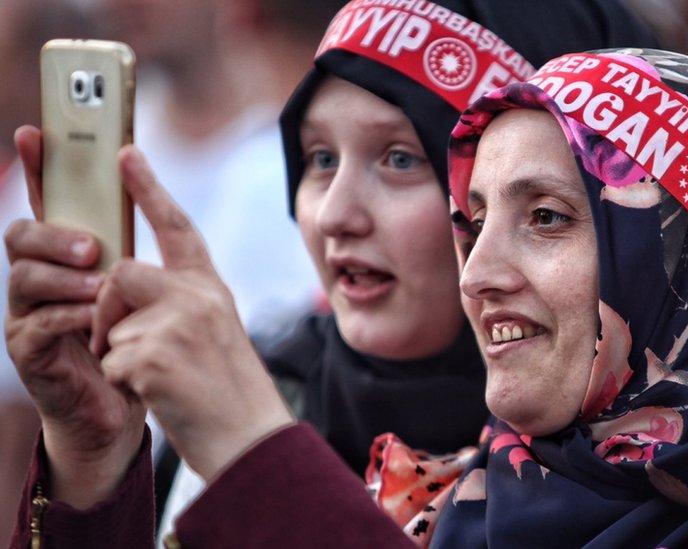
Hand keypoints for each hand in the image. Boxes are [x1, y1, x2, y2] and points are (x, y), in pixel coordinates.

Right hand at [4, 126, 144, 508]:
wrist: (124, 403)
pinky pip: (37, 323)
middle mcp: (38, 277)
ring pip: (23, 277)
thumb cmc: (133, 337)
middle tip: (93, 246)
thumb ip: (131, 242)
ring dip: (63, 278)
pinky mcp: (28, 351)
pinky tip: (93, 320)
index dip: (37, 167)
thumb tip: (141, 182)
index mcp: (66, 254)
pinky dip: (67, 317)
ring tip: (98, 286)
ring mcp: (26, 313)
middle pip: (22, 235)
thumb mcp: (140, 283)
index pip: (45, 202)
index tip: (36, 132)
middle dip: (54, 233)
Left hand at [90, 146, 293, 480]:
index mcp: (211, 287)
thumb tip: (126, 287)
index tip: (125, 152)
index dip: (149, 187)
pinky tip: (162, 395)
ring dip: (118, 351)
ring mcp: (177, 324)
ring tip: (158, 378)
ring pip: (111, 321)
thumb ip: (179, 302)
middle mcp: (198, 296)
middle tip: (126, 345)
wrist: (251, 438)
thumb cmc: (230, 391)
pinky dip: (125, 382)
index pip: (176, 226)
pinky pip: (111, 359)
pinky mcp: (154, 356)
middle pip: (122, 273)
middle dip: (110, 308)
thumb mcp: (215, 331)